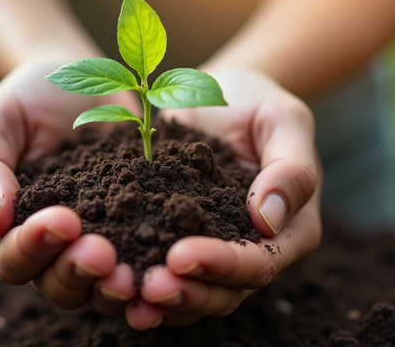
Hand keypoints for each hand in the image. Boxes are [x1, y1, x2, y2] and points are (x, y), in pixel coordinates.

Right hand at [0, 62, 139, 314]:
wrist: (86, 81)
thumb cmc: (30, 98)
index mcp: (10, 227)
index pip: (12, 257)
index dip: (34, 247)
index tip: (63, 220)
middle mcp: (53, 248)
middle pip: (57, 284)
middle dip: (77, 272)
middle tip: (102, 254)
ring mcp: (97, 245)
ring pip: (99, 287)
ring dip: (113, 287)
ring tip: (133, 274)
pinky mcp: (138, 232)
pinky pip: (144, 262)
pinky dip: (153, 272)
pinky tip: (168, 264)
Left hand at [125, 69, 321, 328]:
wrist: (215, 94)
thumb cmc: (256, 104)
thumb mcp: (283, 121)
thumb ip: (291, 169)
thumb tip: (269, 221)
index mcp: (288, 232)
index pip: (260, 263)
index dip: (223, 266)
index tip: (181, 255)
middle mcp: (250, 252)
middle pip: (223, 294)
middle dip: (185, 293)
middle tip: (147, 285)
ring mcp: (209, 251)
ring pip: (188, 294)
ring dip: (156, 300)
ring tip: (120, 288)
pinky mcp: (171, 241)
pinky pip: (155, 271)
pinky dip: (132, 281)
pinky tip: (103, 277)